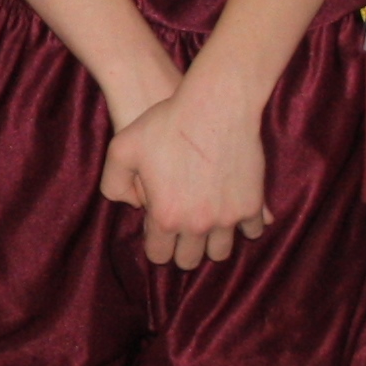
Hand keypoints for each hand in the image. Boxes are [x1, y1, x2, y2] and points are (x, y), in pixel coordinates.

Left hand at [102, 82, 269, 266]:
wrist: (216, 104)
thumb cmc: (166, 123)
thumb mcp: (121, 148)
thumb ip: (113, 183)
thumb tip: (130, 206)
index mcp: (164, 217)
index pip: (158, 255)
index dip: (155, 245)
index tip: (158, 231)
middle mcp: (196, 225)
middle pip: (189, 260)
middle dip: (182, 250)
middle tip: (181, 233)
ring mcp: (228, 217)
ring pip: (221, 252)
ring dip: (212, 243)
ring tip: (206, 227)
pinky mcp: (252, 205)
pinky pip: (252, 231)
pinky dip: (244, 226)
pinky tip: (234, 214)